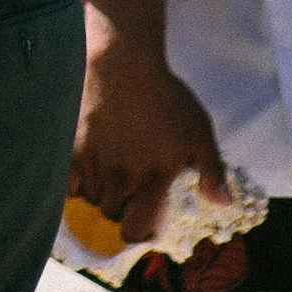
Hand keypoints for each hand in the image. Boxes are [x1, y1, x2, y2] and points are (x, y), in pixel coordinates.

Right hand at [70, 0, 230, 243]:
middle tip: (130, 190)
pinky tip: (89, 169)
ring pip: (91, 198)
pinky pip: (68, 183)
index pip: (136, 229)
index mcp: (153, 179)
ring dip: (101, 193)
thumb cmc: (167, 96)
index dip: (140, 230)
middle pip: (111, 215)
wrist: (124, 61)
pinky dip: (76, 183)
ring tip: (113, 172)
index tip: (145, 218)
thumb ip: (212, 171)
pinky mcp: (74, 146)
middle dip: (121, 209)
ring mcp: (95, 162)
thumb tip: (223, 205)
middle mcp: (121, 177)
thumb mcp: (199, 131)